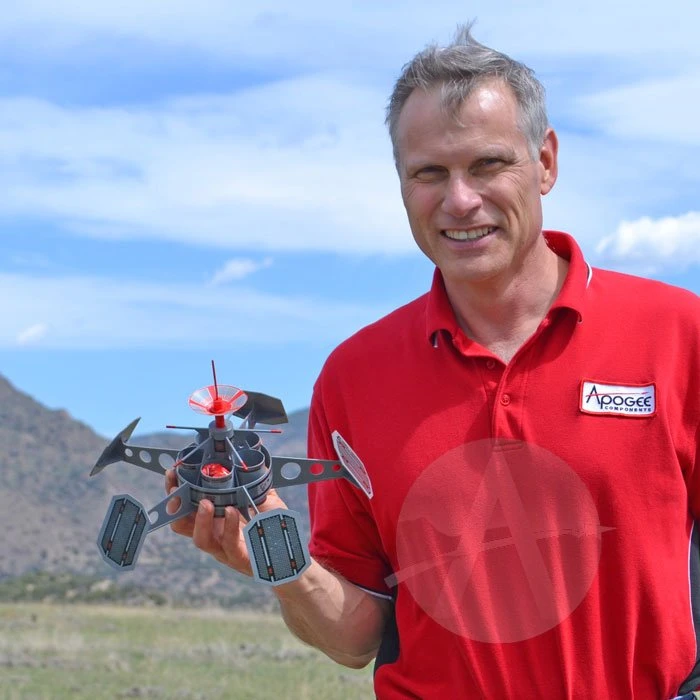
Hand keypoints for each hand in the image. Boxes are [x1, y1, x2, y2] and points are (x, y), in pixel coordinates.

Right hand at [164, 468, 287, 575]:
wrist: (289, 555)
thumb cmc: (273, 527)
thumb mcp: (263, 500)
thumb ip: (256, 483)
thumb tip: (253, 458)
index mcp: (214, 520)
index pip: (185, 507)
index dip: (176, 491)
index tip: (173, 473)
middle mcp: (214, 535)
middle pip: (182, 525)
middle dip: (176, 506)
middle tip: (178, 489)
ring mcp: (225, 549)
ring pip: (201, 540)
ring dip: (200, 520)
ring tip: (205, 502)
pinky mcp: (241, 559)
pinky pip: (230, 545)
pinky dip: (229, 527)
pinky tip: (231, 512)